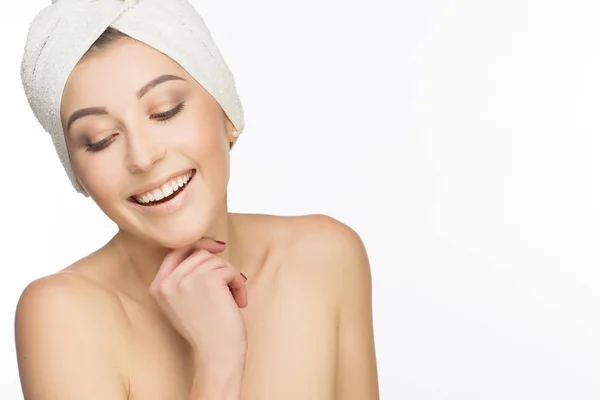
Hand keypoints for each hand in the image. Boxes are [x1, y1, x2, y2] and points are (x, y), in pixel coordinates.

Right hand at [149, 239, 247, 371]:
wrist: (216, 354)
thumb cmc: (206, 330)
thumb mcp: (183, 302)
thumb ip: (185, 277)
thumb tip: (207, 247)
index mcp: (158, 286)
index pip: (176, 251)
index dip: (198, 245)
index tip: (217, 248)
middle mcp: (168, 281)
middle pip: (200, 254)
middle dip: (220, 267)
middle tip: (231, 285)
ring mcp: (186, 279)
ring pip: (216, 261)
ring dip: (231, 277)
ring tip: (234, 298)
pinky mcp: (208, 280)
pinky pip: (229, 270)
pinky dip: (239, 284)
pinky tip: (239, 301)